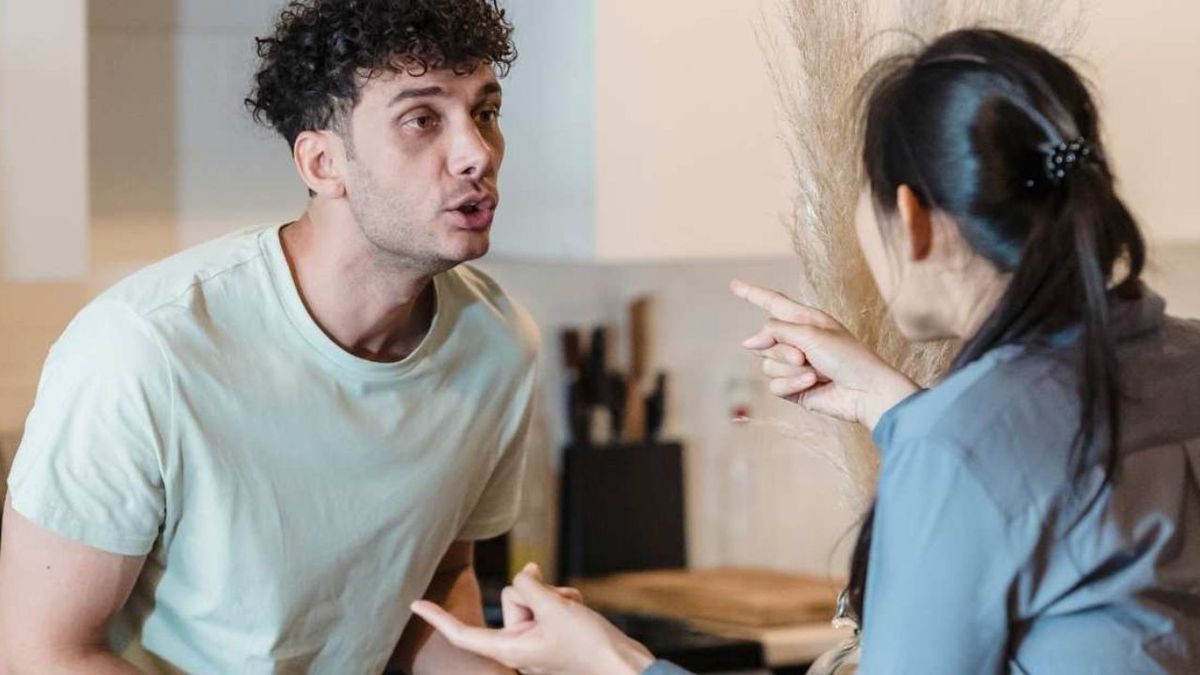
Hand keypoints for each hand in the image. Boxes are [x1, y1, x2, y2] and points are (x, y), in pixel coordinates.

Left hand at [411, 563, 654, 674]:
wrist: (625, 667)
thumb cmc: (589, 646)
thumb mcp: (555, 608)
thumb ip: (531, 586)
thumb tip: (523, 573)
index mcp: (511, 650)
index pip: (463, 634)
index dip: (438, 617)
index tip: (414, 603)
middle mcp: (519, 648)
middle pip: (510, 602)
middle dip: (534, 593)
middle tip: (558, 603)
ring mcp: (536, 643)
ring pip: (531, 600)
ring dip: (552, 596)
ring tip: (573, 605)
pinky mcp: (552, 637)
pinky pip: (547, 608)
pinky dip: (561, 602)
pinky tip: (577, 605)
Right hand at [731, 278, 917, 429]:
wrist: (866, 391)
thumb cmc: (848, 356)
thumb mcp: (810, 333)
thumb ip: (776, 331)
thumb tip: (748, 342)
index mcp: (805, 320)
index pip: (773, 302)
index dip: (752, 293)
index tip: (734, 284)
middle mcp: (797, 341)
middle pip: (765, 340)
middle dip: (782, 350)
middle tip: (805, 355)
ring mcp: (794, 366)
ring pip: (768, 365)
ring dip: (790, 369)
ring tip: (816, 372)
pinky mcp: (793, 388)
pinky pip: (775, 385)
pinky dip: (792, 385)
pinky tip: (813, 385)